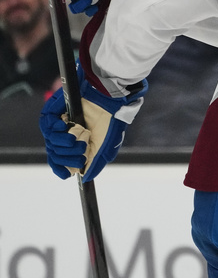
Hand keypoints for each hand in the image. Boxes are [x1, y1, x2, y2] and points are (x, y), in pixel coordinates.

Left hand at [38, 62, 146, 180]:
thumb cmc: (111, 120)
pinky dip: (54, 129)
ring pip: (50, 141)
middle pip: (54, 154)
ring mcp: (60, 123)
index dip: (62, 168)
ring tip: (76, 138)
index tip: (69, 173)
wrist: (112, 100)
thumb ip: (95, 162)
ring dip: (62, 144)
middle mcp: (66, 135)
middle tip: (81, 151)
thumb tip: (85, 177)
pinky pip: (46, 125)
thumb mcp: (106, 146)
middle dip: (66, 157)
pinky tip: (66, 127)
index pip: (60, 161)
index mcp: (77, 143)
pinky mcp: (54, 110)